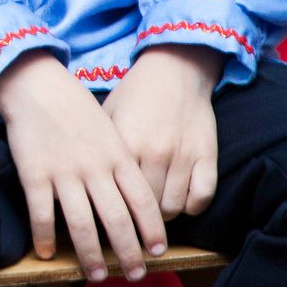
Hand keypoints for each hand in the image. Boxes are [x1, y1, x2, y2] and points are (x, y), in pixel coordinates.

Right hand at [0, 51, 166, 282]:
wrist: (35, 83)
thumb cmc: (75, 106)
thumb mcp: (110, 128)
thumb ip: (122, 160)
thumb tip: (136, 197)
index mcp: (117, 154)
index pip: (143, 201)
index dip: (153, 230)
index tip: (158, 251)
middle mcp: (94, 167)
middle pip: (117, 221)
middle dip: (128, 253)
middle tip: (135, 275)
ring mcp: (63, 172)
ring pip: (82, 225)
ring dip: (91, 255)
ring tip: (97, 275)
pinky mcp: (33, 173)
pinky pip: (41, 214)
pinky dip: (45, 238)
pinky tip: (46, 252)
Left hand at [102, 46, 222, 220]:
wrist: (174, 68)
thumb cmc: (134, 94)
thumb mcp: (107, 115)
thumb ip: (98, 150)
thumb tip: (80, 184)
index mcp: (125, 142)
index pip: (116, 195)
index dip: (112, 211)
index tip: (108, 219)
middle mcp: (155, 152)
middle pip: (145, 208)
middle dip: (138, 217)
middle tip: (133, 218)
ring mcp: (183, 155)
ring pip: (173, 207)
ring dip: (164, 213)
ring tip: (154, 209)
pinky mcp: (207, 155)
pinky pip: (201, 197)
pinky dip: (191, 205)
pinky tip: (181, 199)